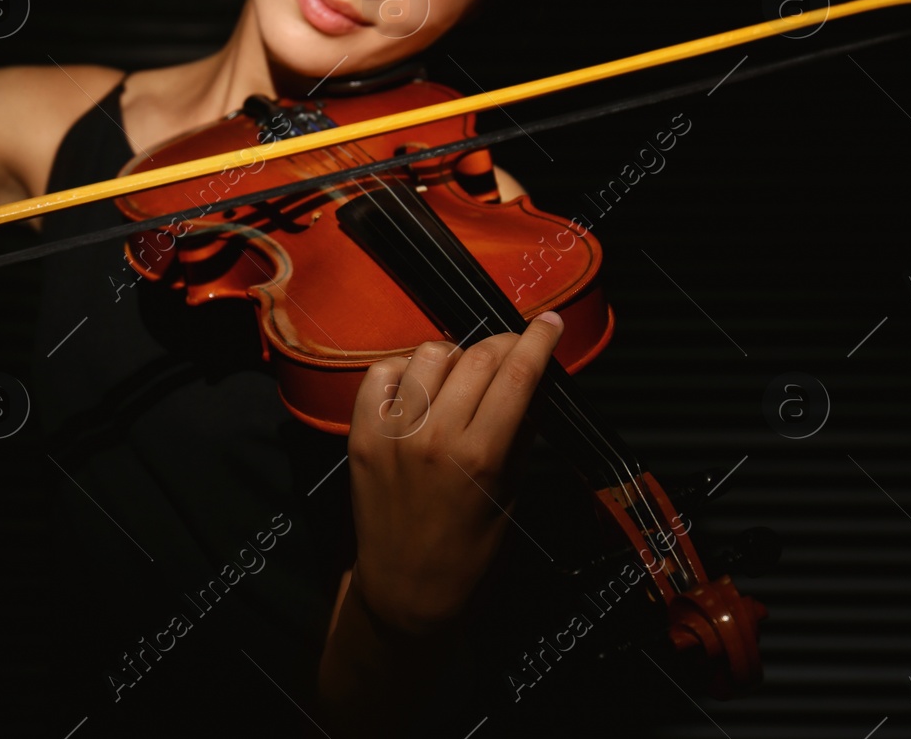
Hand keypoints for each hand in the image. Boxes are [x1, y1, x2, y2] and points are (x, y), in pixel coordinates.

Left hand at [345, 312, 563, 635]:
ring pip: (429, 354)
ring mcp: (393, 433)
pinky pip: (381, 372)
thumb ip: (522, 433)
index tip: (549, 322)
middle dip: (503, 345)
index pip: (516, 375)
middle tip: (512, 351)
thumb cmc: (469, 550)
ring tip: (462, 375)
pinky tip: (418, 387)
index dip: (537, 341)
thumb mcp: (510, 493)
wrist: (406, 587)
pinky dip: (403, 370)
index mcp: (481, 456)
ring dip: (455, 355)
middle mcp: (435, 437)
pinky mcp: (361, 434)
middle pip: (477, 358)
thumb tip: (537, 381)